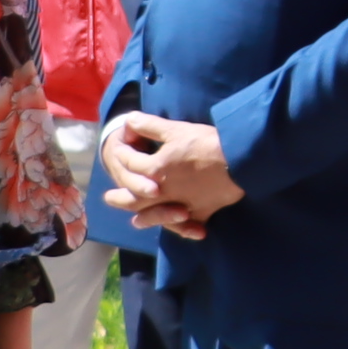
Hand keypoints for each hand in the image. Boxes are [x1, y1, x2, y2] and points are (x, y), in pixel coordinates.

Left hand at [101, 111, 237, 233]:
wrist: (238, 159)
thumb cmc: (205, 142)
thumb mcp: (175, 129)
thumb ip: (149, 126)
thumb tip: (129, 120)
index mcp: (154, 169)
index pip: (130, 162)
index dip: (123, 152)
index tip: (120, 148)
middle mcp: (163, 191)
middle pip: (135, 197)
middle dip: (120, 198)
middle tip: (109, 198)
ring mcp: (181, 205)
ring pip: (156, 215)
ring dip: (144, 218)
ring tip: (135, 221)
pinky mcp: (200, 213)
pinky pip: (187, 225)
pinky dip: (180, 228)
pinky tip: (176, 227)